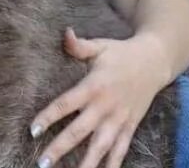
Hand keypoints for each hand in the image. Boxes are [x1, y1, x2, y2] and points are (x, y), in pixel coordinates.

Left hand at [29, 28, 170, 167]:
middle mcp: (106, 106)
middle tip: (43, 163)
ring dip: (85, 163)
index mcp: (94, 86)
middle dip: (60, 148)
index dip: (49, 117)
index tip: (33, 130)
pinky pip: (121, 150)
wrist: (155, 62)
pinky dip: (112, 165)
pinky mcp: (130, 126)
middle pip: (80, 131)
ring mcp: (119, 119)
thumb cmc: (121, 53)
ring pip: (100, 147)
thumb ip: (79, 45)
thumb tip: (64, 33)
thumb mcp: (100, 45)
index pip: (66, 104)